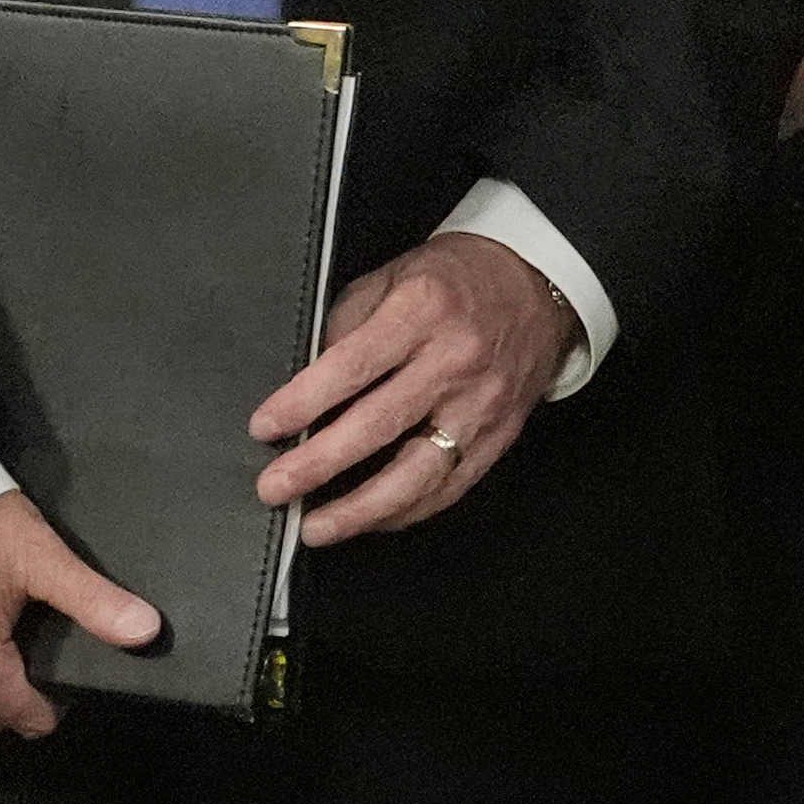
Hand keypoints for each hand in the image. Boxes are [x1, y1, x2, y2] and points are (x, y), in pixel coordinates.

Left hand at [251, 230, 573, 544]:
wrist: (538, 284)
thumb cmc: (458, 278)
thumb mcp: (393, 275)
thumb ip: (347, 324)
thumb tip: (307, 383)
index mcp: (423, 310)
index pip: (352, 366)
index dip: (303, 402)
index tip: (266, 427)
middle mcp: (455, 360)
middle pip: (378, 425)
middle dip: (319, 464)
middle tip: (274, 487)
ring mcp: (480, 404)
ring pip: (417, 473)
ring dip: (361, 509)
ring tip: (317, 527)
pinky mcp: (499, 435)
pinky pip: (449, 487)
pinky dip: (406, 511)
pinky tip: (370, 520)